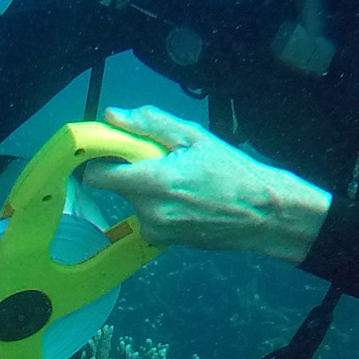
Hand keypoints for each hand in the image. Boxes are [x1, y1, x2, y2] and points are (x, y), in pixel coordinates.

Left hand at [81, 106, 330, 262]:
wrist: (263, 214)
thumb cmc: (233, 171)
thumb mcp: (193, 136)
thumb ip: (148, 124)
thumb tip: (111, 116)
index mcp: (152, 183)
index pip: (95, 176)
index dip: (99, 158)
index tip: (113, 148)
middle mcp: (148, 212)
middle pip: (116, 186)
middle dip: (131, 169)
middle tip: (163, 160)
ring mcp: (155, 230)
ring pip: (132, 201)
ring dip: (146, 187)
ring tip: (182, 180)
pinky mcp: (163, 241)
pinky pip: (147, 215)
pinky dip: (158, 204)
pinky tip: (186, 198)